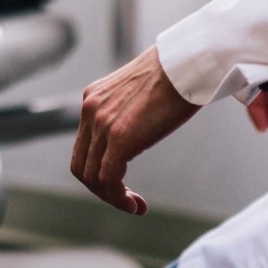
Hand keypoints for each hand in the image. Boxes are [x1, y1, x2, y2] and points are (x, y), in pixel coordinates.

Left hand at [71, 46, 200, 214]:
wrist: (186, 62)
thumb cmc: (175, 74)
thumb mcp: (140, 91)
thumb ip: (130, 108)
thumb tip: (141, 124)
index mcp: (94, 99)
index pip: (83, 147)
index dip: (98, 172)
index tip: (121, 184)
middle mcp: (91, 110)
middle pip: (81, 165)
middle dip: (101, 189)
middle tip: (126, 200)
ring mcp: (102, 123)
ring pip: (92, 176)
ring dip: (112, 198)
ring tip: (134, 206)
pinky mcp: (119, 136)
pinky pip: (108, 179)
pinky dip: (118, 198)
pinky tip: (136, 205)